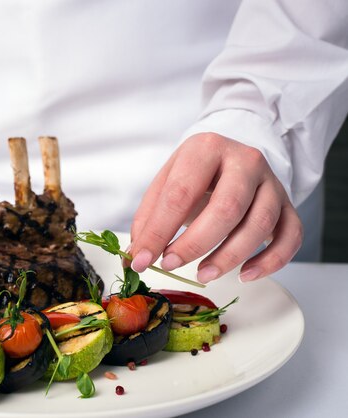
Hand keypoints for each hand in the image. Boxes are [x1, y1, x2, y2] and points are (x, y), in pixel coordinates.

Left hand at [129, 133, 302, 283]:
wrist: (231, 158)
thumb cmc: (195, 175)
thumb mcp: (166, 184)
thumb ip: (149, 218)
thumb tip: (136, 256)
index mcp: (206, 148)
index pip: (180, 193)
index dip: (159, 231)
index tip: (141, 259)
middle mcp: (245, 160)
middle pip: (226, 208)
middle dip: (195, 244)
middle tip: (170, 265)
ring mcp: (271, 182)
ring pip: (259, 224)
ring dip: (228, 257)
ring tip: (202, 275)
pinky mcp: (289, 205)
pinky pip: (291, 236)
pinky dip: (270, 262)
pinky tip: (245, 275)